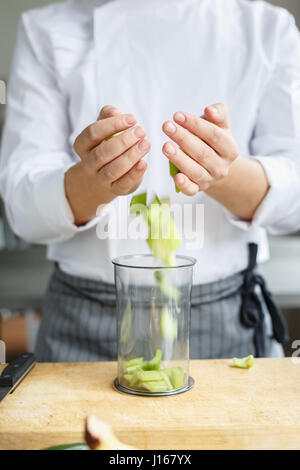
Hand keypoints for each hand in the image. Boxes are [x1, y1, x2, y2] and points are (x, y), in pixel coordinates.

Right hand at [65, 105, 149, 224]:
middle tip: (141, 131)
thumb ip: (108, 116)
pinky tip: (144, 163)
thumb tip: (114, 112)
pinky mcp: (115, 189)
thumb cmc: (104, 146)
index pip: (93, 133)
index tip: (133, 118)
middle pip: (102, 153)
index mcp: (82, 145)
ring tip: (146, 144)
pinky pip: (123, 184)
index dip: (112, 124)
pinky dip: (134, 174)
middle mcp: (89, 164)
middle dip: (123, 141)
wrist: (98, 178)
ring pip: (112, 170)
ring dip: (131, 156)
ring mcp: (101, 179)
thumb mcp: (103, 129)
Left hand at [162, 103, 238, 195]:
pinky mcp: (197, 189)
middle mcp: (222, 167)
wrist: (214, 165)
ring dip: (179, 159)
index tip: (177, 115)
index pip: (213, 135)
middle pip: (202, 152)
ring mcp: (210, 180)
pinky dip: (183, 185)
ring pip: (195, 171)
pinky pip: (191, 190)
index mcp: (230, 149)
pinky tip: (176, 176)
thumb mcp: (220, 125)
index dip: (195, 124)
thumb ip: (218, 113)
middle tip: (166, 126)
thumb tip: (209, 110)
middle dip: (183, 138)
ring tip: (165, 146)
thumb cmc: (212, 140)